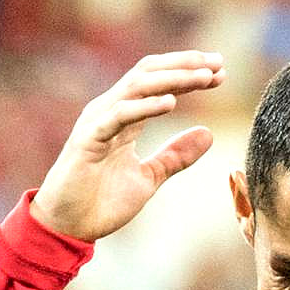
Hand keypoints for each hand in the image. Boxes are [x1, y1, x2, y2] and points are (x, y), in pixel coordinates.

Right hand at [32, 51, 225, 240]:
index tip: (220, 72)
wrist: (69, 227)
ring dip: (173, 78)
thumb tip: (208, 133)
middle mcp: (110, 111)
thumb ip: (176, 155)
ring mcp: (98, 122)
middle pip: (149, 72)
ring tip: (203, 76)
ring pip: (137, 86)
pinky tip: (171, 102)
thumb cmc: (101, 201)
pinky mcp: (88, 140)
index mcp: (124, 117)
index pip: (159, 82)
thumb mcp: (149, 177)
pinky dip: (145, 106)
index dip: (189, 73)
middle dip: (185, 65)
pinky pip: (119, 115)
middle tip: (218, 63)